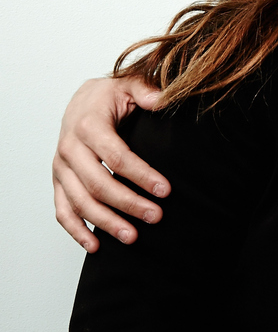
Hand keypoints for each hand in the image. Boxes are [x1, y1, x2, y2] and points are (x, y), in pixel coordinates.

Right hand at [53, 76, 167, 250]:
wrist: (82, 100)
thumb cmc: (110, 96)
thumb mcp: (129, 85)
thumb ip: (147, 91)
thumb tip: (164, 100)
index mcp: (89, 126)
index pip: (116, 156)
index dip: (141, 175)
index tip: (165, 190)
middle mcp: (70, 149)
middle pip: (97, 183)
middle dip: (127, 203)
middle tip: (155, 216)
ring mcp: (61, 167)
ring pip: (79, 201)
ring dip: (104, 222)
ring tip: (132, 237)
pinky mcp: (59, 181)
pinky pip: (62, 210)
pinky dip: (76, 230)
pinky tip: (95, 246)